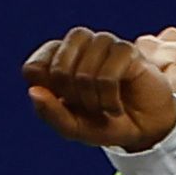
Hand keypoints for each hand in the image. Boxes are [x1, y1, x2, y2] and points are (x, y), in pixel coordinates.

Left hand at [24, 25, 175, 152]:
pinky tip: (115, 106)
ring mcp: (104, 44)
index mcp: (60, 59)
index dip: (47, 92)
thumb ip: (50, 113)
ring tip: (104, 108)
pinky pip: (107, 75)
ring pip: (84, 70)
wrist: (143, 130)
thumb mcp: (72, 128)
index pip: (34, 66)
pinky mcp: (127, 50)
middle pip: (58, 67)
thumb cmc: (105, 124)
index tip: (64, 104)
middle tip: (88, 107)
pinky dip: (109, 99)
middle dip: (72, 98)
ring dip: (93, 100)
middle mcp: (81, 46)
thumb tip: (32, 91)